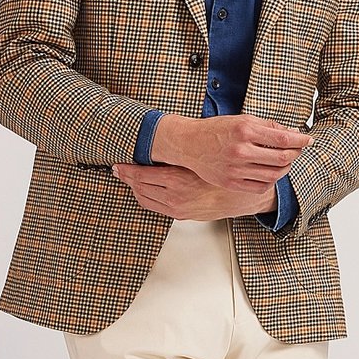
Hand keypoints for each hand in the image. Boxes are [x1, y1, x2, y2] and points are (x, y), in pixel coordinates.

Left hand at [113, 163, 276, 220]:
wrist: (240, 196)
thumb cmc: (223, 174)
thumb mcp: (199, 159)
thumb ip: (177, 154)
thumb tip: (156, 143)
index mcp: (177, 180)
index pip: (141, 175)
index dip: (126, 169)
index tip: (118, 164)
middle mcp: (174, 197)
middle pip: (139, 187)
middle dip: (126, 178)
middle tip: (118, 169)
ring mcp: (176, 208)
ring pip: (144, 198)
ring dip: (134, 188)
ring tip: (129, 178)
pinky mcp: (181, 215)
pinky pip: (154, 207)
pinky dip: (145, 196)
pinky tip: (144, 189)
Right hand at [152, 114, 311, 192]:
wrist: (189, 144)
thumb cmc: (216, 130)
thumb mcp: (242, 120)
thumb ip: (268, 126)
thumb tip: (292, 132)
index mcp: (244, 130)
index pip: (282, 138)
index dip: (300, 140)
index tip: (308, 139)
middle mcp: (240, 151)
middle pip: (281, 159)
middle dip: (295, 154)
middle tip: (298, 149)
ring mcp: (235, 169)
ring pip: (273, 175)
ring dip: (285, 168)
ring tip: (285, 161)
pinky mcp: (230, 183)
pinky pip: (260, 187)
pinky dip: (271, 181)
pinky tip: (271, 172)